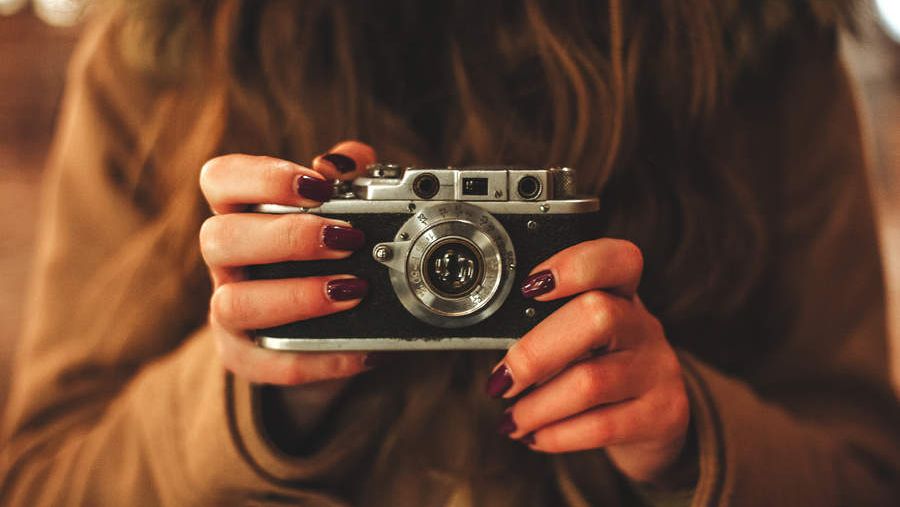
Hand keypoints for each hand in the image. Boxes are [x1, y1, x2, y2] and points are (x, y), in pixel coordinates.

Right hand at [199, 141, 377, 384]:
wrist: (329, 331)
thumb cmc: (328, 257)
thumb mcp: (342, 211)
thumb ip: (350, 178)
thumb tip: (347, 161)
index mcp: (241, 214)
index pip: (221, 179)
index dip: (262, 177)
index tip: (318, 186)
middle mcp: (226, 262)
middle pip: (218, 238)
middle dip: (287, 237)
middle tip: (348, 238)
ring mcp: (229, 314)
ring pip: (233, 304)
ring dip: (297, 295)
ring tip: (354, 290)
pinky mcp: (249, 360)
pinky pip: (271, 364)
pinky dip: (321, 359)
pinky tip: (364, 350)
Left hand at [486, 239, 690, 483]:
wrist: (656, 424)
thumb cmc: (601, 369)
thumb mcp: (581, 338)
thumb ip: (547, 329)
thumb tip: (495, 349)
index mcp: (621, 295)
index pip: (616, 259)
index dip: (575, 265)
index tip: (530, 286)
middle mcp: (644, 326)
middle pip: (597, 316)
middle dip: (535, 353)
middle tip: (501, 382)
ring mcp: (658, 370)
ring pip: (591, 382)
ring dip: (536, 407)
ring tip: (511, 420)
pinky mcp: (662, 415)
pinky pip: (601, 426)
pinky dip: (556, 435)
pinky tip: (534, 437)